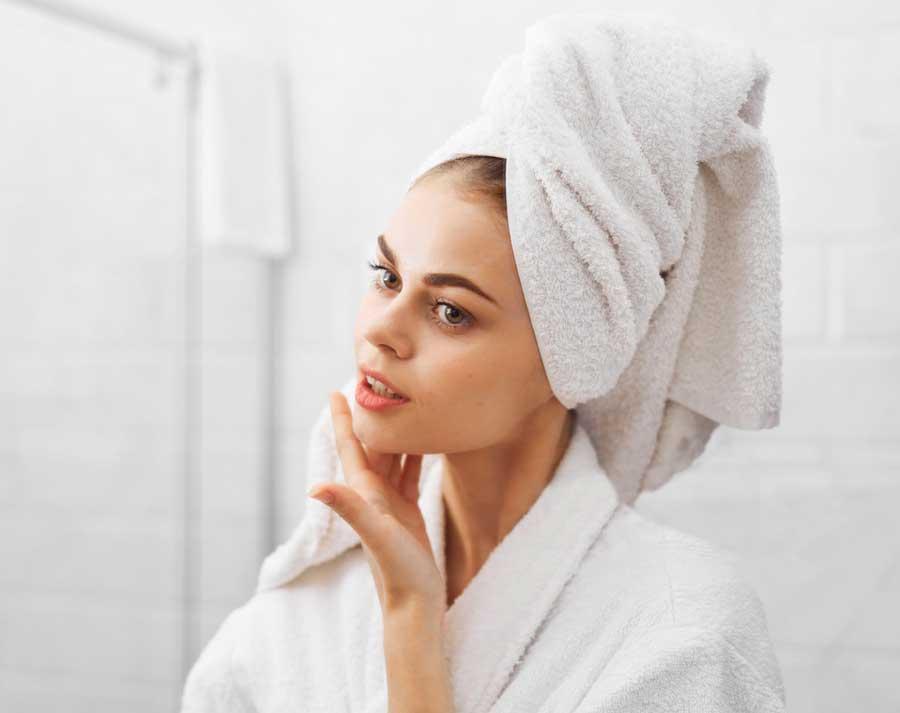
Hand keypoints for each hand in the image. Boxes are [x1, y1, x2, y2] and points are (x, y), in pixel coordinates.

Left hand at [308, 391, 445, 616]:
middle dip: (370, 417)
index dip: (343, 420)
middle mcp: (372, 495)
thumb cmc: (397, 572)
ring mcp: (390, 504)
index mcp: (363, 494)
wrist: (414, 605)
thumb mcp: (376, 535)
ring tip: (396, 405)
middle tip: (373, 385)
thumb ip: (350, 508)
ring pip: (391, 457)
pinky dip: (413, 455)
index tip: (337, 390)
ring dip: (391, 432)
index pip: (350, 448)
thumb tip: (314, 486)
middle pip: (370, 446)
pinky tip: (421, 441)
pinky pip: (409, 474)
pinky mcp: (407, 513)